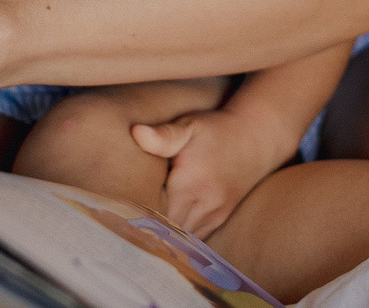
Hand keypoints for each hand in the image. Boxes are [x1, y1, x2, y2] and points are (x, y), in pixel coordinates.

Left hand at [129, 104, 301, 237]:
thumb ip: (163, 135)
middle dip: (143, 233)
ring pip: (180, 241)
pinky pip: (193, 240)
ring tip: (134, 237)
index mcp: (190, 186)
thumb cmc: (216, 130)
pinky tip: (159, 237)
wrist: (255, 138)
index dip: (133, 219)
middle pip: (165, 234)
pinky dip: (176, 240)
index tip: (112, 218)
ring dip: (159, 240)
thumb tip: (137, 133)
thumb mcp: (190, 126)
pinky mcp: (217, 220)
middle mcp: (203, 207)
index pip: (154, 215)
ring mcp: (212, 216)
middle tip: (117, 232)